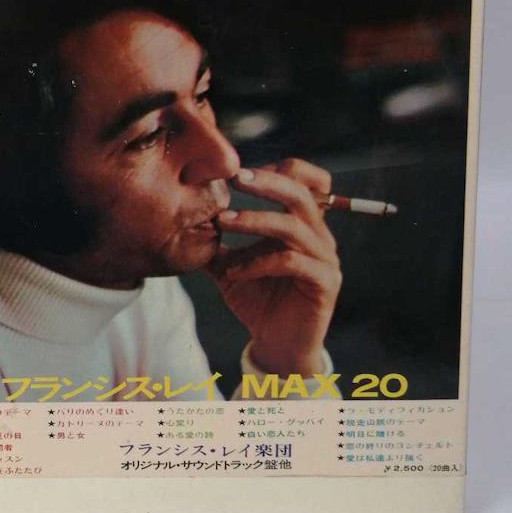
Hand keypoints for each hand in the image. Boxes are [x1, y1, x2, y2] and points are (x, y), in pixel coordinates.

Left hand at [206, 158, 340, 377]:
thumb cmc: (256, 297)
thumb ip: (216, 240)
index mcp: (302, 222)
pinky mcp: (325, 283)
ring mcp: (325, 258)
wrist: (275, 343)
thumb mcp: (230, 263)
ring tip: (223, 222)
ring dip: (254, 220)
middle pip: (301, 192)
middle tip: (235, 178)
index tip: (241, 172)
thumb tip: (185, 217)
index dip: (278, 169)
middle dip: (266, 182)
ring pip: (293, 226)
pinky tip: (234, 272)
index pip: (307, 179)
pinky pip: (291, 262)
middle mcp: (319, 235)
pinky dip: (257, 262)